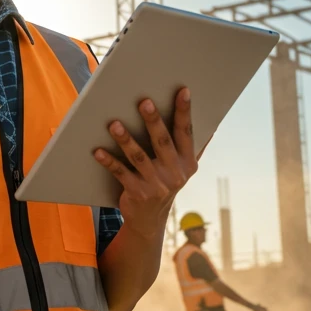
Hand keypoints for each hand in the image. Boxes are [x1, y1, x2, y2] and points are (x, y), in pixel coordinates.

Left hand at [93, 88, 200, 238]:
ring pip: (139, 157)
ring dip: (126, 139)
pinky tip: (98, 151)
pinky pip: (121, 173)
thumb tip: (212, 125)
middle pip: (162, 142)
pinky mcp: (137, 193)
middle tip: (144, 102)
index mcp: (187, 162)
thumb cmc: (165, 183)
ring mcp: (156, 184)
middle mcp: (175, 173)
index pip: (186, 132)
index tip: (183, 91)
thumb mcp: (182, 169)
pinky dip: (109, 161)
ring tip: (114, 124)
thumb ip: (194, 148)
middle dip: (153, 121)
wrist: (150, 219)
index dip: (184, 111)